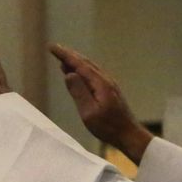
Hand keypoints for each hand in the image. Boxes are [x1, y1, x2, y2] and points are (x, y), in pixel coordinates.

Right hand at [49, 43, 153, 163]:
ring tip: (64, 60)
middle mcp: (106, 80)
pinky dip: (84, 70)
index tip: (52, 47)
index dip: (65, 55)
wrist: (129, 134)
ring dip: (77, 62)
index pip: (79, 64)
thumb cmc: (108, 127)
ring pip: (91, 68)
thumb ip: (79, 92)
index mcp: (100, 83)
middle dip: (70, 55)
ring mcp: (110, 84)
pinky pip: (94, 74)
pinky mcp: (111, 91)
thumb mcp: (89, 112)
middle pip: (86, 63)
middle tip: (56, 49)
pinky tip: (80, 74)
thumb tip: (69, 74)